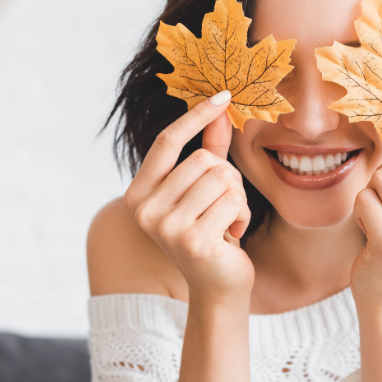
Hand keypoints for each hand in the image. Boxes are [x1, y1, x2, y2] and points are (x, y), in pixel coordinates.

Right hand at [123, 91, 254, 303]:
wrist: (218, 286)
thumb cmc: (210, 231)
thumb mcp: (203, 188)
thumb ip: (208, 149)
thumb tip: (220, 109)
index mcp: (138, 194)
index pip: (166, 142)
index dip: (196, 117)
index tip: (222, 96)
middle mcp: (144, 210)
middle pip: (203, 160)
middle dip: (227, 178)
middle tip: (224, 206)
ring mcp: (166, 227)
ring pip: (222, 178)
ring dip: (236, 198)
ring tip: (225, 221)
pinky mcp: (193, 241)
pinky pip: (234, 201)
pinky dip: (243, 216)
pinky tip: (231, 236)